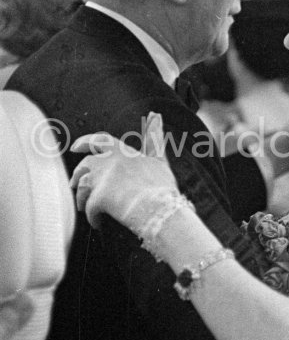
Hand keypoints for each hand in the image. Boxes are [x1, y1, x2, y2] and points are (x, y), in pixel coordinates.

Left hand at [70, 112, 178, 228]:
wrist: (162, 210)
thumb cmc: (163, 188)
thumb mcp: (159, 159)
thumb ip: (154, 138)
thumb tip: (156, 116)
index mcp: (123, 151)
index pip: (100, 140)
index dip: (85, 142)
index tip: (76, 147)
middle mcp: (109, 162)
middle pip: (84, 165)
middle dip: (77, 175)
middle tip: (74, 184)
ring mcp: (102, 180)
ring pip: (82, 187)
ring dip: (82, 197)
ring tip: (85, 207)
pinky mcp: (98, 199)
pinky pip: (88, 209)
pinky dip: (92, 217)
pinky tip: (97, 223)